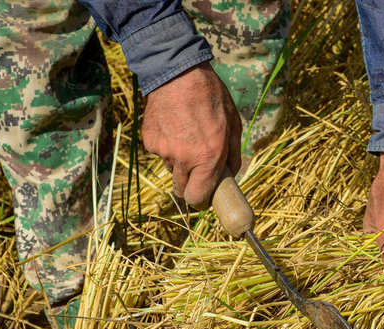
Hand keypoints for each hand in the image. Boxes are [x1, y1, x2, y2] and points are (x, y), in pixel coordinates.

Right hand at [142, 62, 241, 208]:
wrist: (178, 73)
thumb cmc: (211, 97)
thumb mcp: (233, 124)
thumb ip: (233, 155)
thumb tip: (232, 175)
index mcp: (208, 158)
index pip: (197, 198)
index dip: (201, 200)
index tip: (205, 196)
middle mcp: (183, 159)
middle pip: (181, 190)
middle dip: (190, 185)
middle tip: (198, 170)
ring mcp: (163, 151)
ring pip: (171, 169)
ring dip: (179, 163)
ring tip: (187, 137)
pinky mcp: (150, 141)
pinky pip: (159, 153)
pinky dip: (167, 146)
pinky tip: (174, 127)